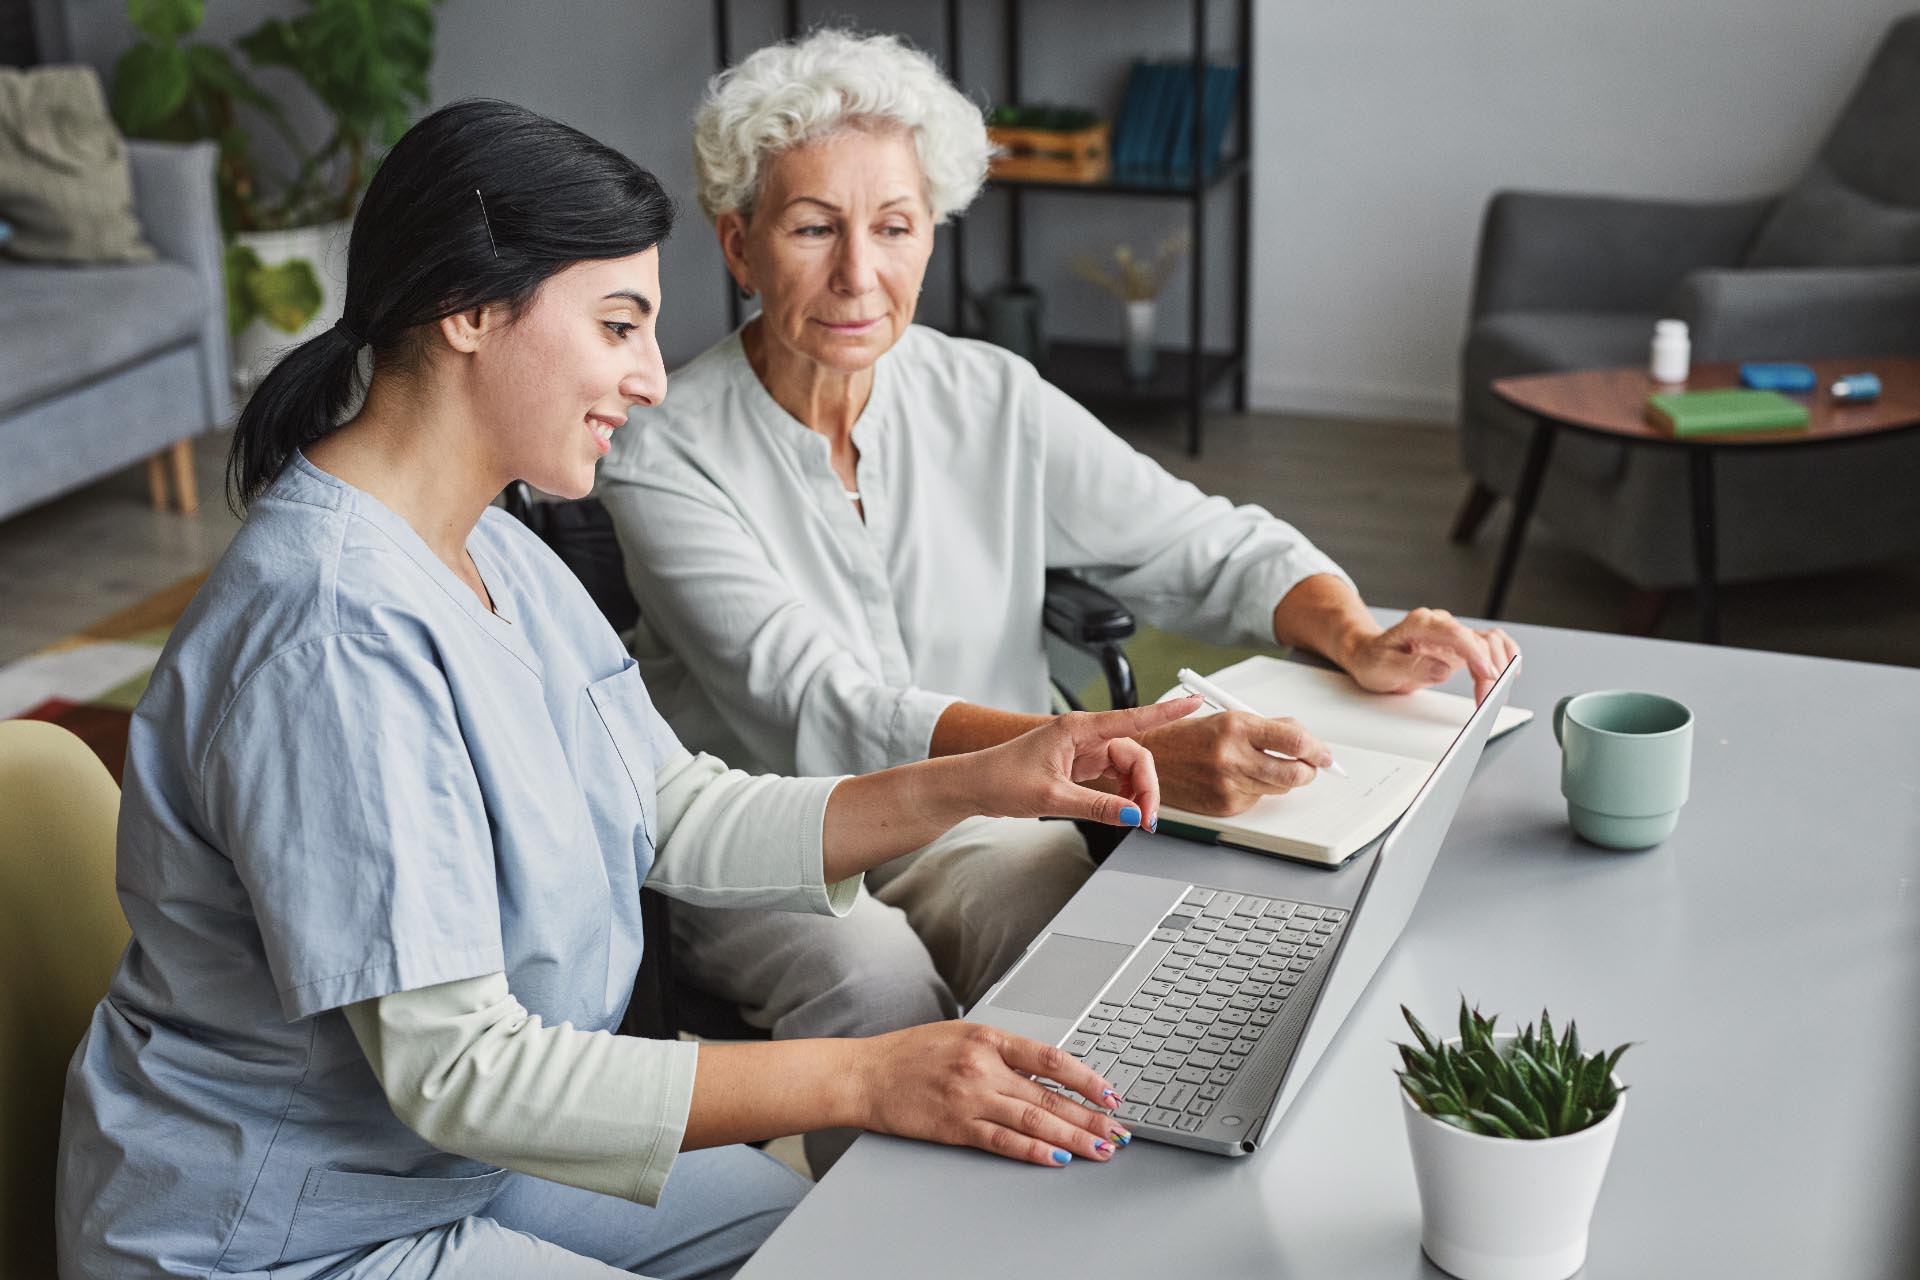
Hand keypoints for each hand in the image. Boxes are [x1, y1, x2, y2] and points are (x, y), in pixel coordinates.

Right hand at [856, 1021, 1132, 1165]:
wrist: (865, 1074)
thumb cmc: (909, 1054)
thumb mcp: (959, 1035)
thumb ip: (1001, 1051)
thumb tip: (1046, 1070)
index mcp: (987, 1038)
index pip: (1050, 1058)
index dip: (1086, 1078)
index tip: (1109, 1093)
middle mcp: (982, 1066)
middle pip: (1049, 1094)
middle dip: (1090, 1116)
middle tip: (1118, 1130)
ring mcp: (969, 1097)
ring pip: (1034, 1119)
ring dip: (1073, 1137)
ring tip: (1101, 1148)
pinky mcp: (955, 1126)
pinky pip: (1003, 1141)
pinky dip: (1033, 1150)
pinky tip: (1057, 1157)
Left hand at [973, 696, 1202, 830]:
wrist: (973, 786)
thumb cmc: (1001, 780)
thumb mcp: (1051, 797)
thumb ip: (1096, 807)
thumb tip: (1132, 814)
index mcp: (1077, 729)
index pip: (1132, 718)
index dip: (1167, 710)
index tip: (1195, 701)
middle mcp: (1083, 735)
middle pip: (1135, 754)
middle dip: (1147, 786)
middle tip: (1147, 819)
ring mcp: (1082, 750)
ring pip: (1126, 767)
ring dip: (1136, 792)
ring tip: (1133, 818)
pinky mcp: (1078, 765)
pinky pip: (1113, 777)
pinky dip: (1121, 795)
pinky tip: (1121, 810)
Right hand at [1137, 710, 1333, 816]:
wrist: (1151, 759)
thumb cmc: (1187, 736)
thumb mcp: (1228, 718)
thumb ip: (1268, 728)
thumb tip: (1304, 740)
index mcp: (1236, 727)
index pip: (1293, 740)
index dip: (1317, 749)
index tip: (1324, 754)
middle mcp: (1233, 757)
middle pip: (1295, 772)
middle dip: (1310, 770)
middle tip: (1311, 765)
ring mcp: (1229, 784)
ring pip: (1280, 788)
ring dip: (1283, 779)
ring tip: (1264, 766)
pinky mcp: (1225, 805)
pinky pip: (1257, 799)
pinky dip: (1256, 789)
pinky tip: (1236, 779)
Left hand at [1340, 607, 1518, 701]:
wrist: (1370, 655)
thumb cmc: (1374, 660)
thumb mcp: (1383, 667)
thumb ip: (1413, 667)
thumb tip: (1443, 669)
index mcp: (1421, 623)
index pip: (1457, 634)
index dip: (1476, 655)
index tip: (1488, 676)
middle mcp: (1441, 624)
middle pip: (1478, 641)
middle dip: (1490, 672)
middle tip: (1488, 700)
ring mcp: (1454, 633)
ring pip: (1490, 642)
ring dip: (1501, 667)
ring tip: (1496, 694)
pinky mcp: (1462, 645)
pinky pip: (1492, 644)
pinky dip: (1505, 657)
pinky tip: (1508, 674)